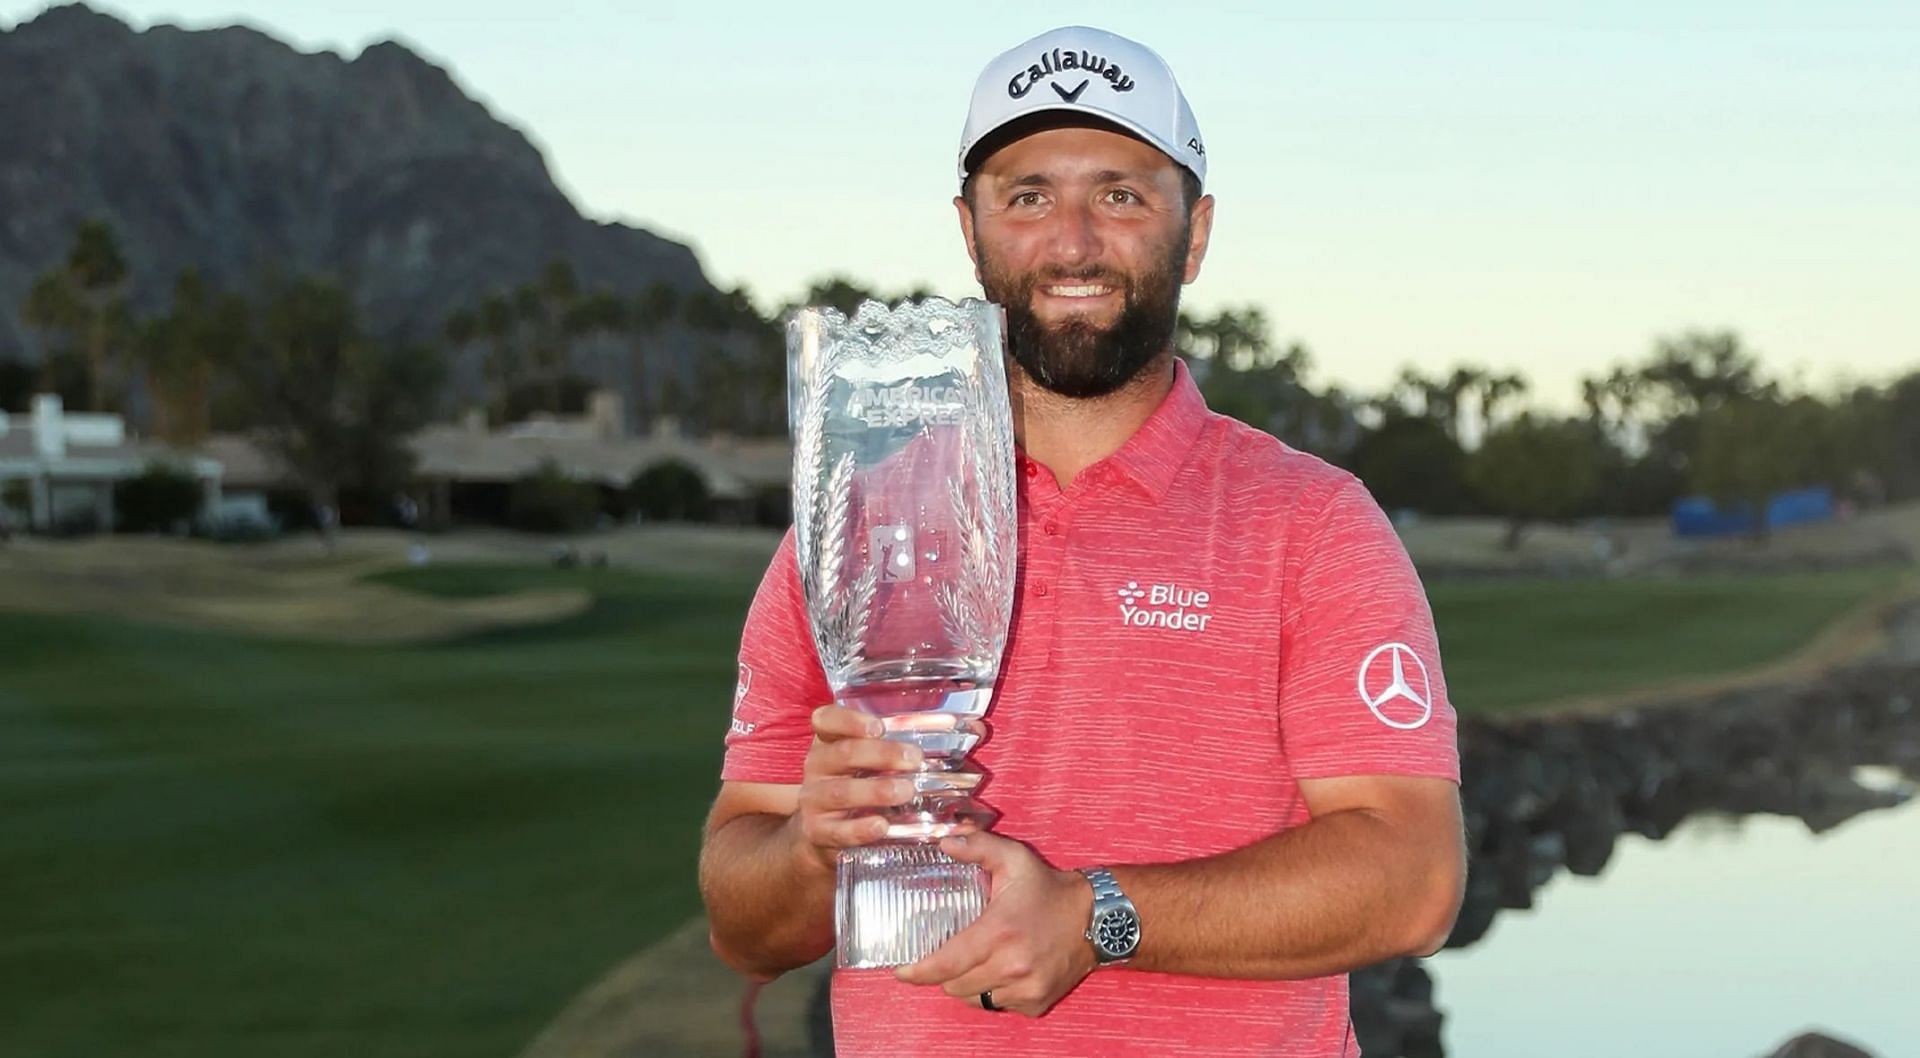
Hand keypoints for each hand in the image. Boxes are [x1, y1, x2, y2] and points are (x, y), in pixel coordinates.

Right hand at [788, 705, 922, 875]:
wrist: (824, 829)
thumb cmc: (857, 783)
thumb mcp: (869, 760)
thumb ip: (901, 744)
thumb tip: (961, 730)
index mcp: (828, 741)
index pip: (826, 720)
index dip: (850, 720)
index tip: (879, 727)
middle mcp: (817, 766)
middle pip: (843, 753)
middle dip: (882, 754)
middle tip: (915, 759)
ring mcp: (813, 800)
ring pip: (841, 791)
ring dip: (876, 791)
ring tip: (906, 791)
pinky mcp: (817, 831)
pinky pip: (838, 830)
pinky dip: (860, 829)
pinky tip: (882, 825)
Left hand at [894, 832, 1096, 1016]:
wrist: (1096, 920)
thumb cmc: (1049, 890)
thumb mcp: (1014, 859)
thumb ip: (977, 846)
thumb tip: (943, 842)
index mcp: (998, 932)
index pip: (945, 964)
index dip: (917, 972)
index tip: (902, 970)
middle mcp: (1011, 966)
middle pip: (954, 986)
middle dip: (944, 974)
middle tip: (948, 955)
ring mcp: (1025, 989)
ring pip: (974, 1000)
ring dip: (967, 985)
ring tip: (975, 963)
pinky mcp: (1036, 1003)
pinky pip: (998, 1006)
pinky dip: (992, 993)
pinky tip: (1001, 971)